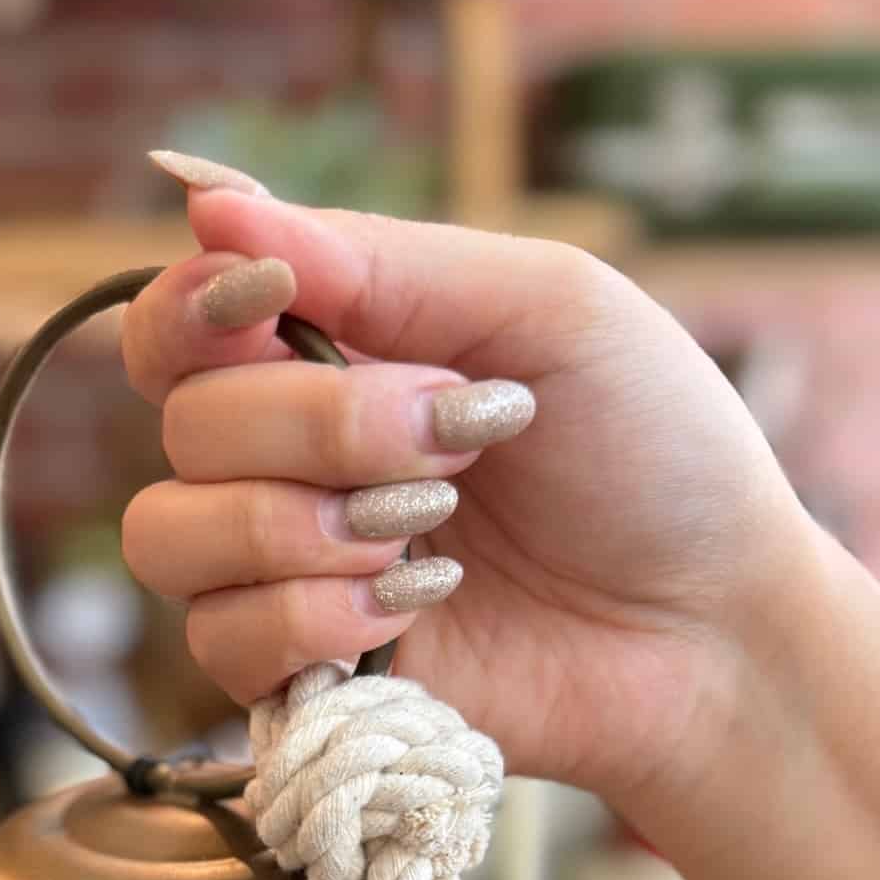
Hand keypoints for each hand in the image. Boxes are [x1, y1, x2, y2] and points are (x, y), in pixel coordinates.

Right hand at [121, 161, 824, 829]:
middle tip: (455, 443)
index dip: (193, 309)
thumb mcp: (546, 308)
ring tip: (427, 536)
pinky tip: (417, 608)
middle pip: (184, 426)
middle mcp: (285, 463)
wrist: (710, 624)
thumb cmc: (652, 451)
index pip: (175, 326)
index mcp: (329, 357)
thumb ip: (380, 261)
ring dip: (302, 526)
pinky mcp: (303, 677)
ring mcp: (286, 574)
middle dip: (320, 428)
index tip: (277, 304)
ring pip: (169, 536)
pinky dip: (314, 616)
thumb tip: (207, 202)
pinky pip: (220, 642)